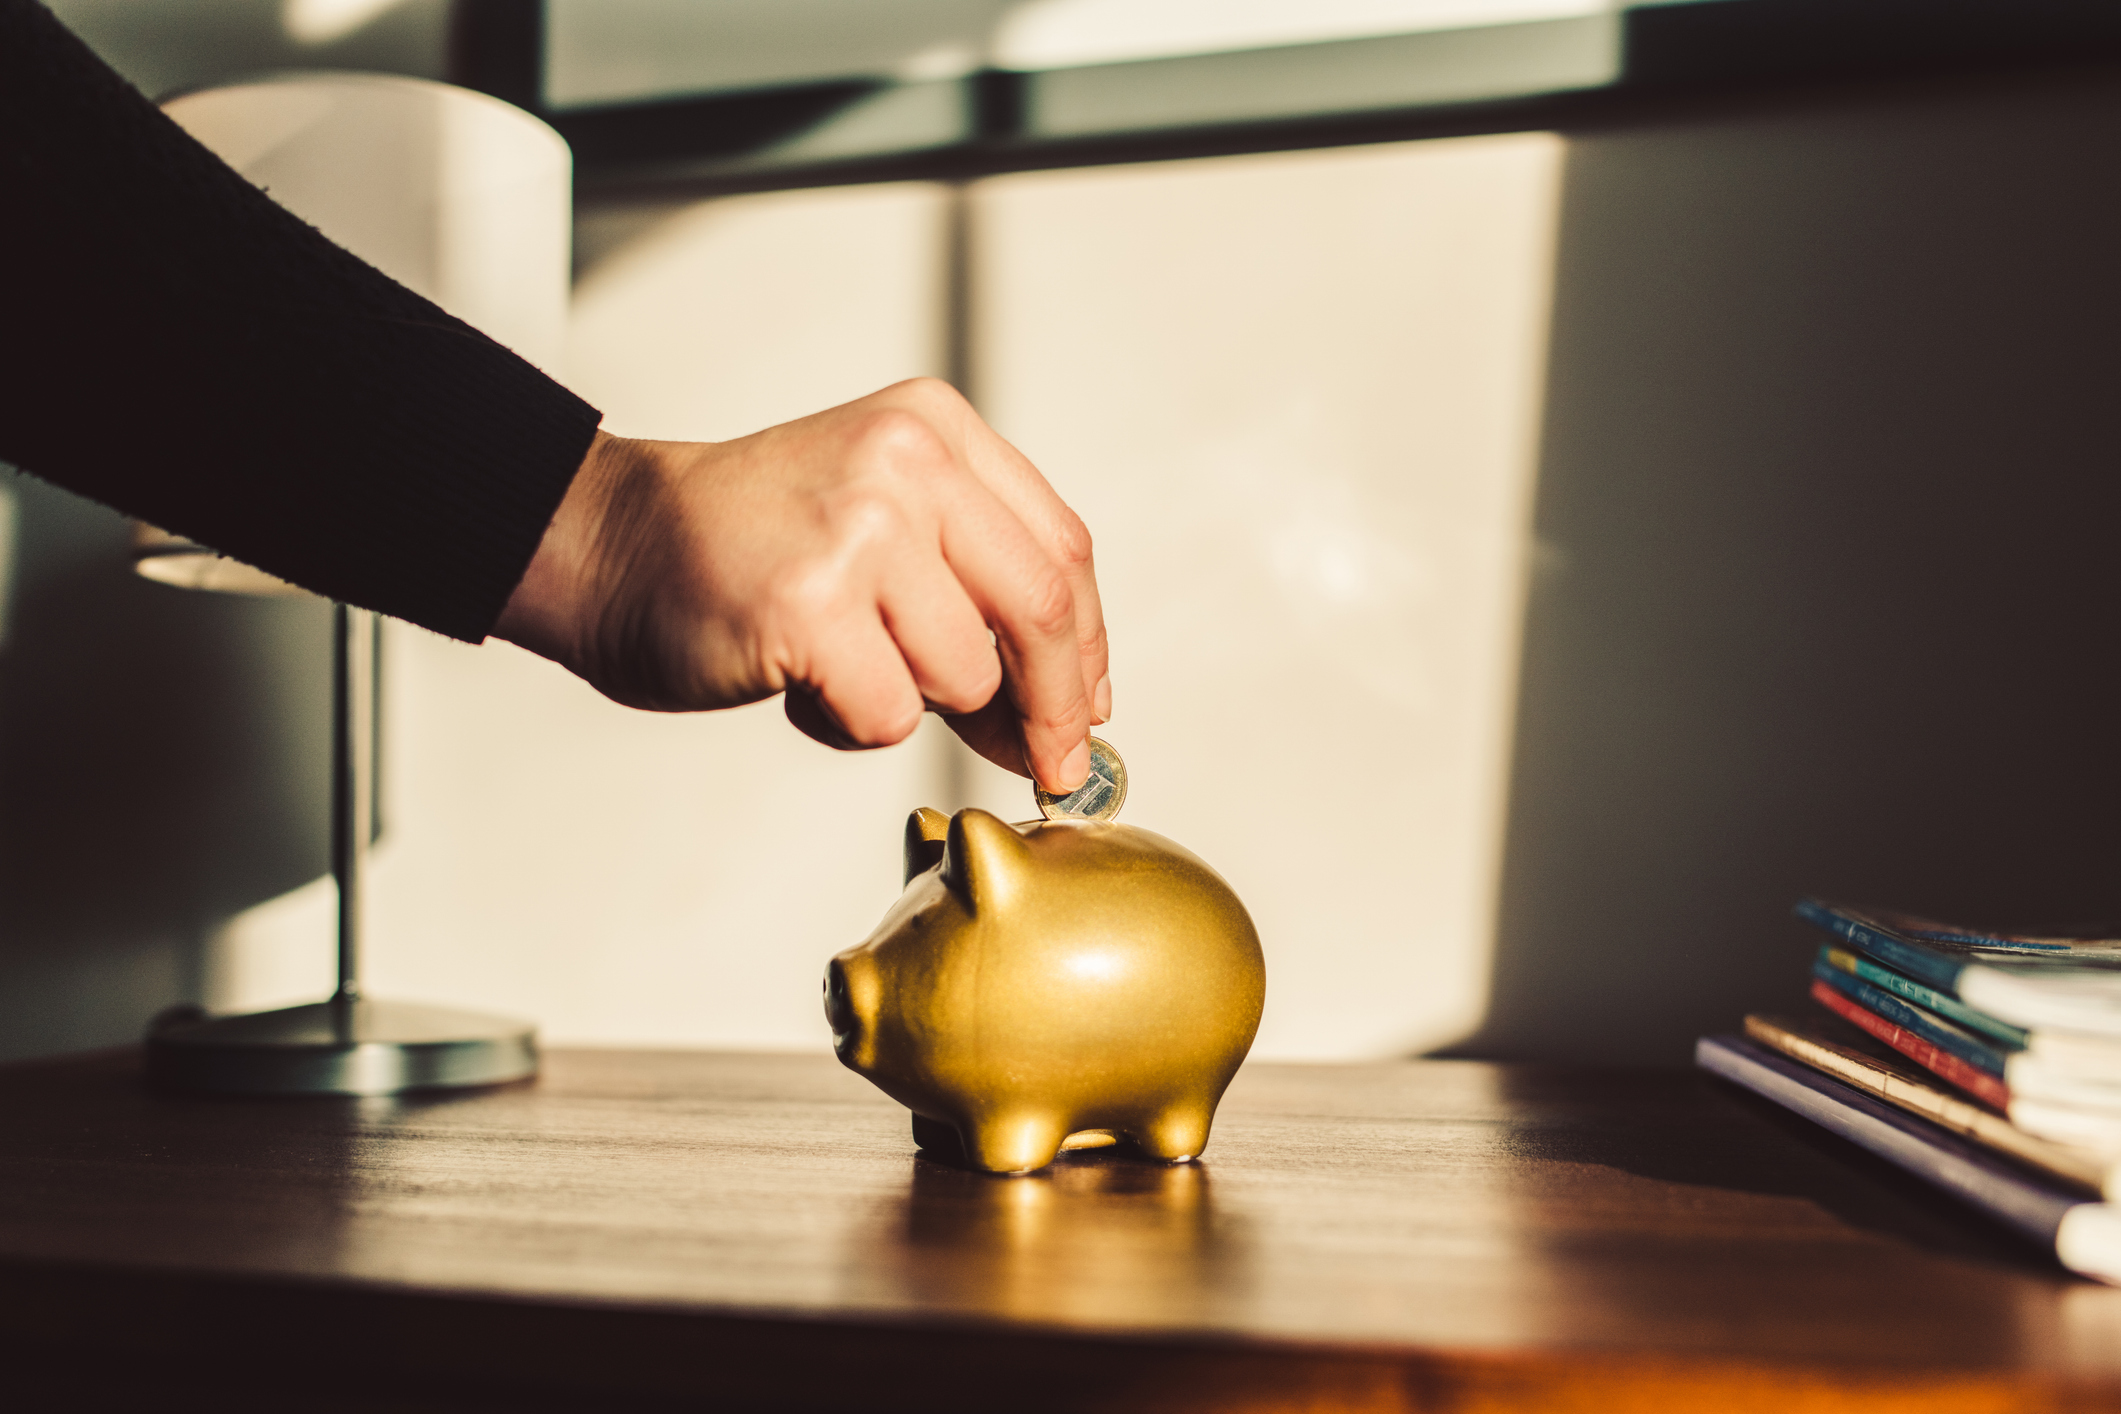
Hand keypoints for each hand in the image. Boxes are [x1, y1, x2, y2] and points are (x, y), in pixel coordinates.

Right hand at [493, 379, 1110, 792]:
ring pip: (967, 675)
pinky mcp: (811, 603)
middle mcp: (906, 460)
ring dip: (914, 704)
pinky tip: (800, 684)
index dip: (1085, 648)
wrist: (613, 545)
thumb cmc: (749, 549)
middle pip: (1043, 607)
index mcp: (935, 427)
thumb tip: (1067, 716)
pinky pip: (890, 716)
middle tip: (1051, 767)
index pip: (1062, 549)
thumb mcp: (883, 525)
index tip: (1084, 712)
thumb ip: (976, 594)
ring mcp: (859, 527)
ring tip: (840, 666)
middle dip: (1054, 709)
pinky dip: (851, 728)